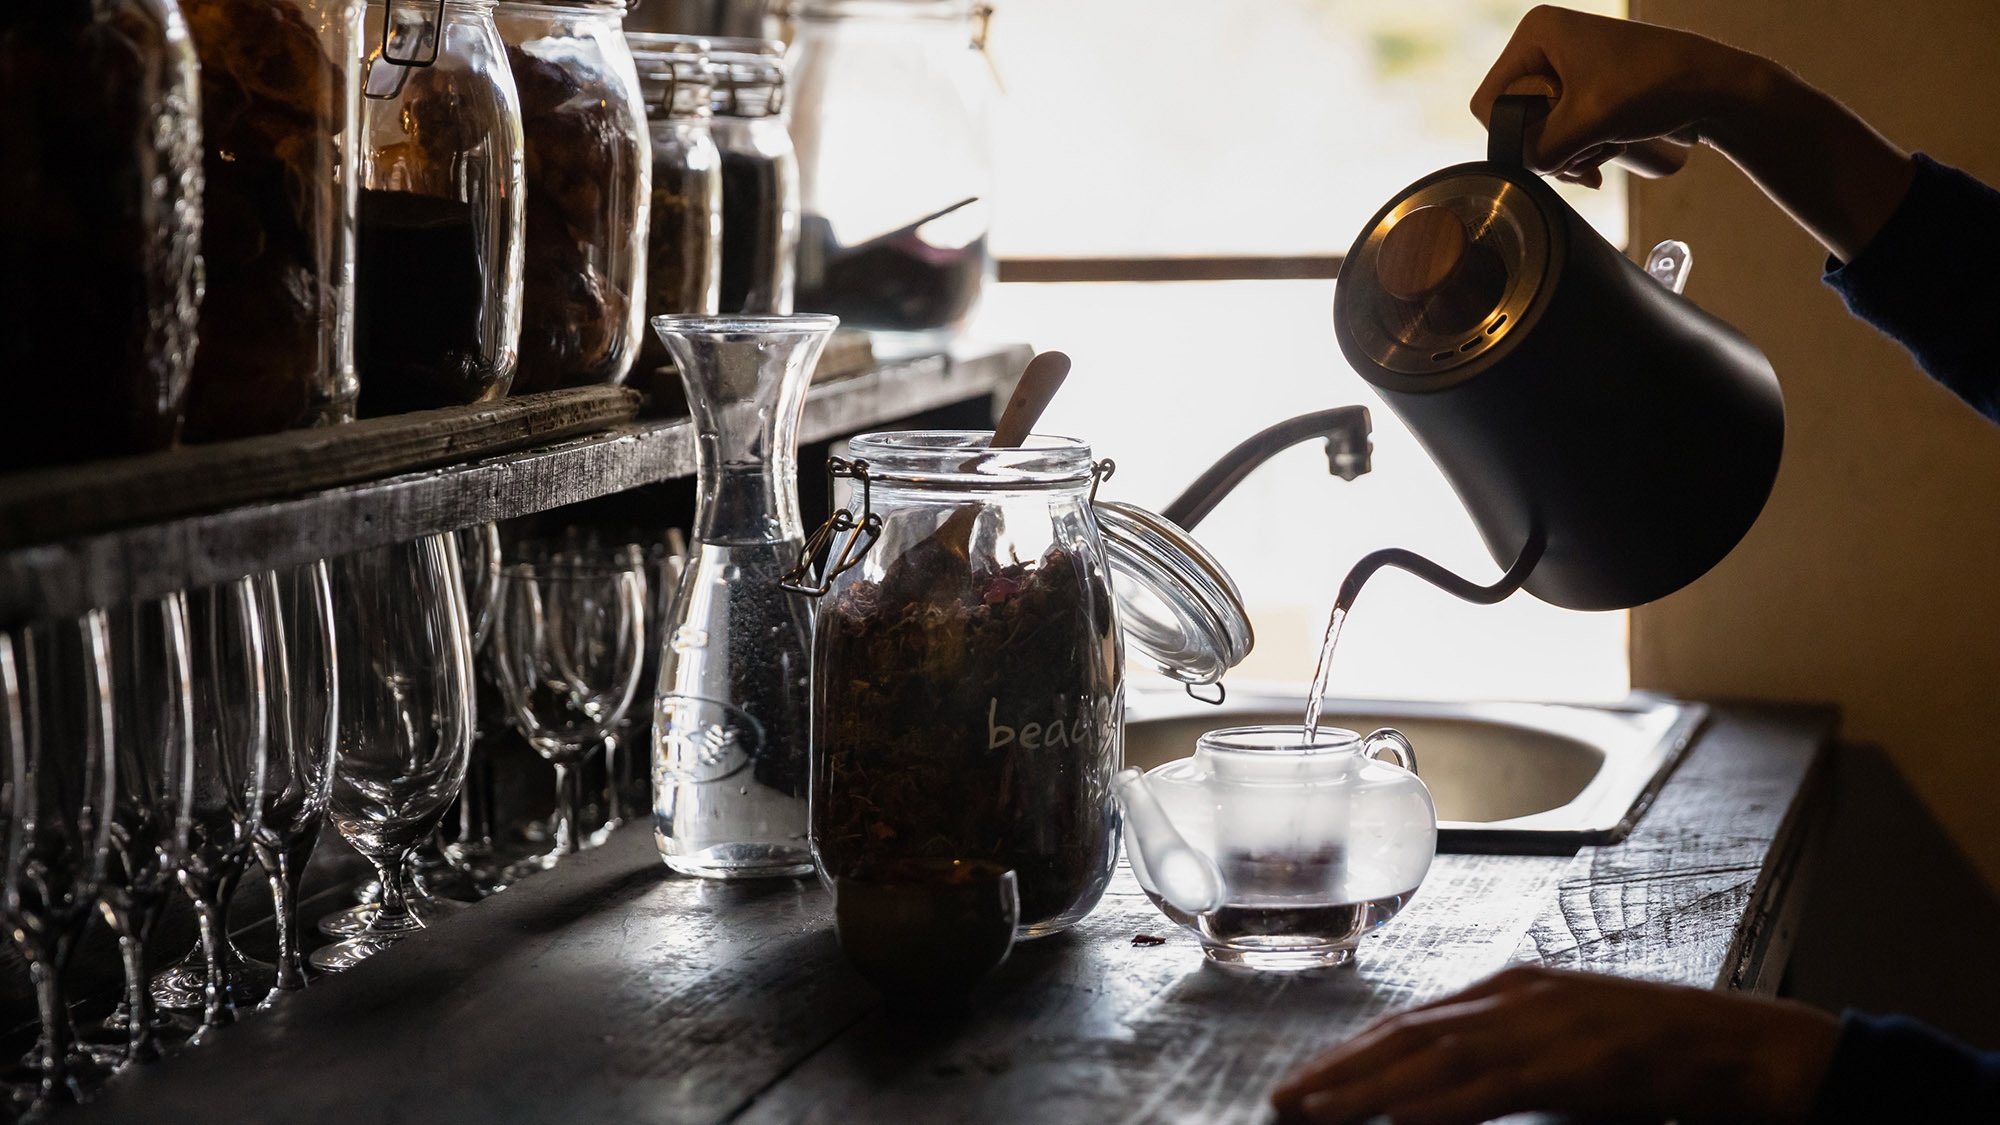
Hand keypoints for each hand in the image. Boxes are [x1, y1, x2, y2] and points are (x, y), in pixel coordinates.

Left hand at [1269, 965, 1840, 1124]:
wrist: (1744, 1047)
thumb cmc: (1659, 1055)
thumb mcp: (1566, 1045)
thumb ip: (1506, 1059)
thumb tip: (1444, 1092)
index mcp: (1511, 989)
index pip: (1412, 1022)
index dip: (1353, 1054)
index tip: (1306, 1081)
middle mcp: (1515, 997)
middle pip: (1407, 1036)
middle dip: (1340, 1071)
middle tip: (1284, 1102)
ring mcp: (1542, 1025)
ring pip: (1433, 1059)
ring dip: (1367, 1088)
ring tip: (1315, 1112)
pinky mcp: (1573, 1062)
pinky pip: (1491, 1086)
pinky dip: (1439, 1103)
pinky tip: (1399, 1119)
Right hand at [1470, 6, 1765, 186]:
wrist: (1715, 88)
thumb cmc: (1657, 86)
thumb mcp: (1588, 122)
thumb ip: (1539, 149)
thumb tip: (1519, 167)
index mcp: (1536, 33)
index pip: (1489, 101)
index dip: (1514, 134)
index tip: (1555, 143)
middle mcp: (1545, 46)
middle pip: (1515, 120)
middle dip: (1548, 147)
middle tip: (1585, 152)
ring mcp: (1565, 69)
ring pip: (1537, 134)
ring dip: (1568, 153)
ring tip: (1604, 148)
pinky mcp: (1583, 91)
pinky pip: (1560, 134)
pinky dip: (1580, 150)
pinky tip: (1608, 151)